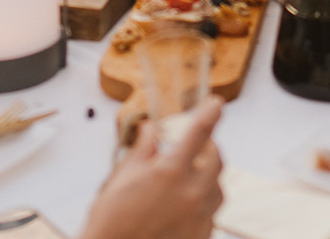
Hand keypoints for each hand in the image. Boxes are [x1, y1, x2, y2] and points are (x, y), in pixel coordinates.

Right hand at [80, 96, 223, 238]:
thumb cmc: (111, 223)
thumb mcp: (123, 179)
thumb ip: (143, 150)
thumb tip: (151, 129)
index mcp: (170, 172)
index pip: (199, 132)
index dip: (210, 113)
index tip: (216, 103)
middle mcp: (191, 192)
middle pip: (216, 159)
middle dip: (209, 149)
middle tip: (197, 149)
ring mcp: (200, 215)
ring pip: (218, 187)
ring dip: (208, 179)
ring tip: (187, 182)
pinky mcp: (203, 234)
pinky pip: (212, 212)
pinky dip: (203, 203)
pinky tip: (184, 206)